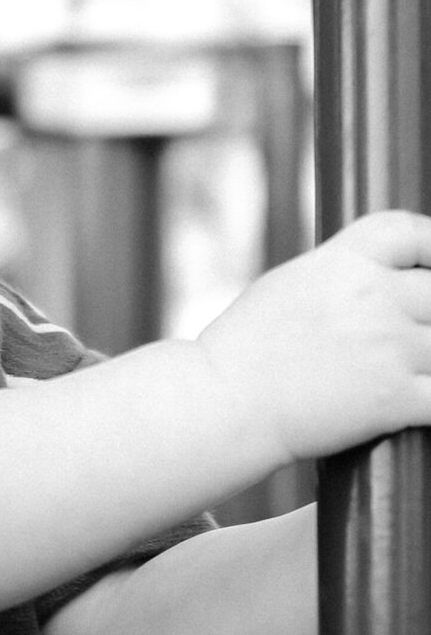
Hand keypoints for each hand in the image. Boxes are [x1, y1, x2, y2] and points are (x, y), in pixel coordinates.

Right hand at [196, 210, 430, 463]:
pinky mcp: (397, 398)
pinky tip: (416, 401)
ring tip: (404, 369)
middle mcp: (373, 296)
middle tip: (408, 335)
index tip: (427, 271)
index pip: (413, 232)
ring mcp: (390, 347)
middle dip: (428, 314)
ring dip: (428, 358)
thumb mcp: (290, 284)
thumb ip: (341, 274)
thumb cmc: (245, 349)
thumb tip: (379, 275)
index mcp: (344, 261)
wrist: (224, 402)